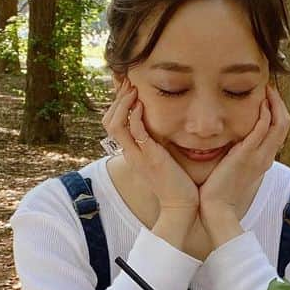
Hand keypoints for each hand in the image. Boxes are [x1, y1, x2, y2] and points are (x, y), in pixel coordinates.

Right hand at [102, 78, 198, 247]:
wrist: (181, 205)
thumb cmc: (177, 182)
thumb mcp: (162, 159)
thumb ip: (158, 144)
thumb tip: (163, 128)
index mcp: (131, 152)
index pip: (113, 123)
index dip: (117, 103)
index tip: (128, 87)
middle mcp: (130, 152)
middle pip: (108, 121)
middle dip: (117, 99)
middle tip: (129, 83)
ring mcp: (137, 155)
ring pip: (115, 124)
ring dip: (122, 103)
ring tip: (132, 89)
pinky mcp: (149, 157)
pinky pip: (134, 132)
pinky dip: (135, 115)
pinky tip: (141, 104)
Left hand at [198, 86, 289, 246]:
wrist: (216, 208)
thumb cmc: (220, 190)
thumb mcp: (235, 168)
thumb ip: (239, 154)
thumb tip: (232, 141)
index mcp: (264, 159)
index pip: (279, 130)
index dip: (277, 111)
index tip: (268, 98)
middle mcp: (266, 156)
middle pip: (284, 124)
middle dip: (279, 103)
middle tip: (269, 88)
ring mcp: (258, 156)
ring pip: (278, 124)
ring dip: (274, 103)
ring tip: (266, 89)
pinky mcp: (246, 155)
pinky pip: (262, 130)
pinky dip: (264, 114)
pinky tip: (259, 103)